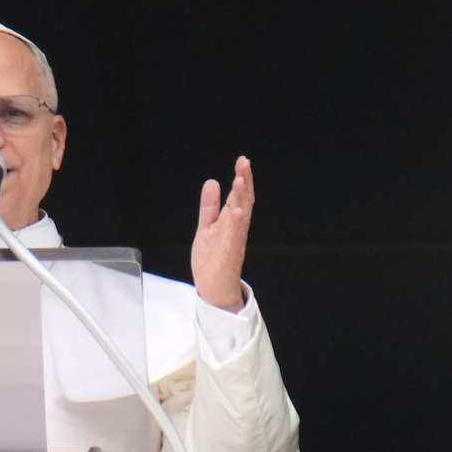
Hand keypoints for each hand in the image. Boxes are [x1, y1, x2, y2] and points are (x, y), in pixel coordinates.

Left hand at [190, 156, 253, 312]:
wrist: (213, 290)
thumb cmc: (212, 260)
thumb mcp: (207, 227)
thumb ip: (209, 207)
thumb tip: (212, 182)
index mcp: (231, 222)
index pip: (238, 196)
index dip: (241, 178)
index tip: (242, 161)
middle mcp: (236, 230)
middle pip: (243, 202)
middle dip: (244, 182)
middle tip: (244, 163)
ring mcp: (234, 242)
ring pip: (240, 217)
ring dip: (241, 199)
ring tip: (240, 180)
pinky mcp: (229, 256)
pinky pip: (234, 238)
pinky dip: (236, 224)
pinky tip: (236, 211)